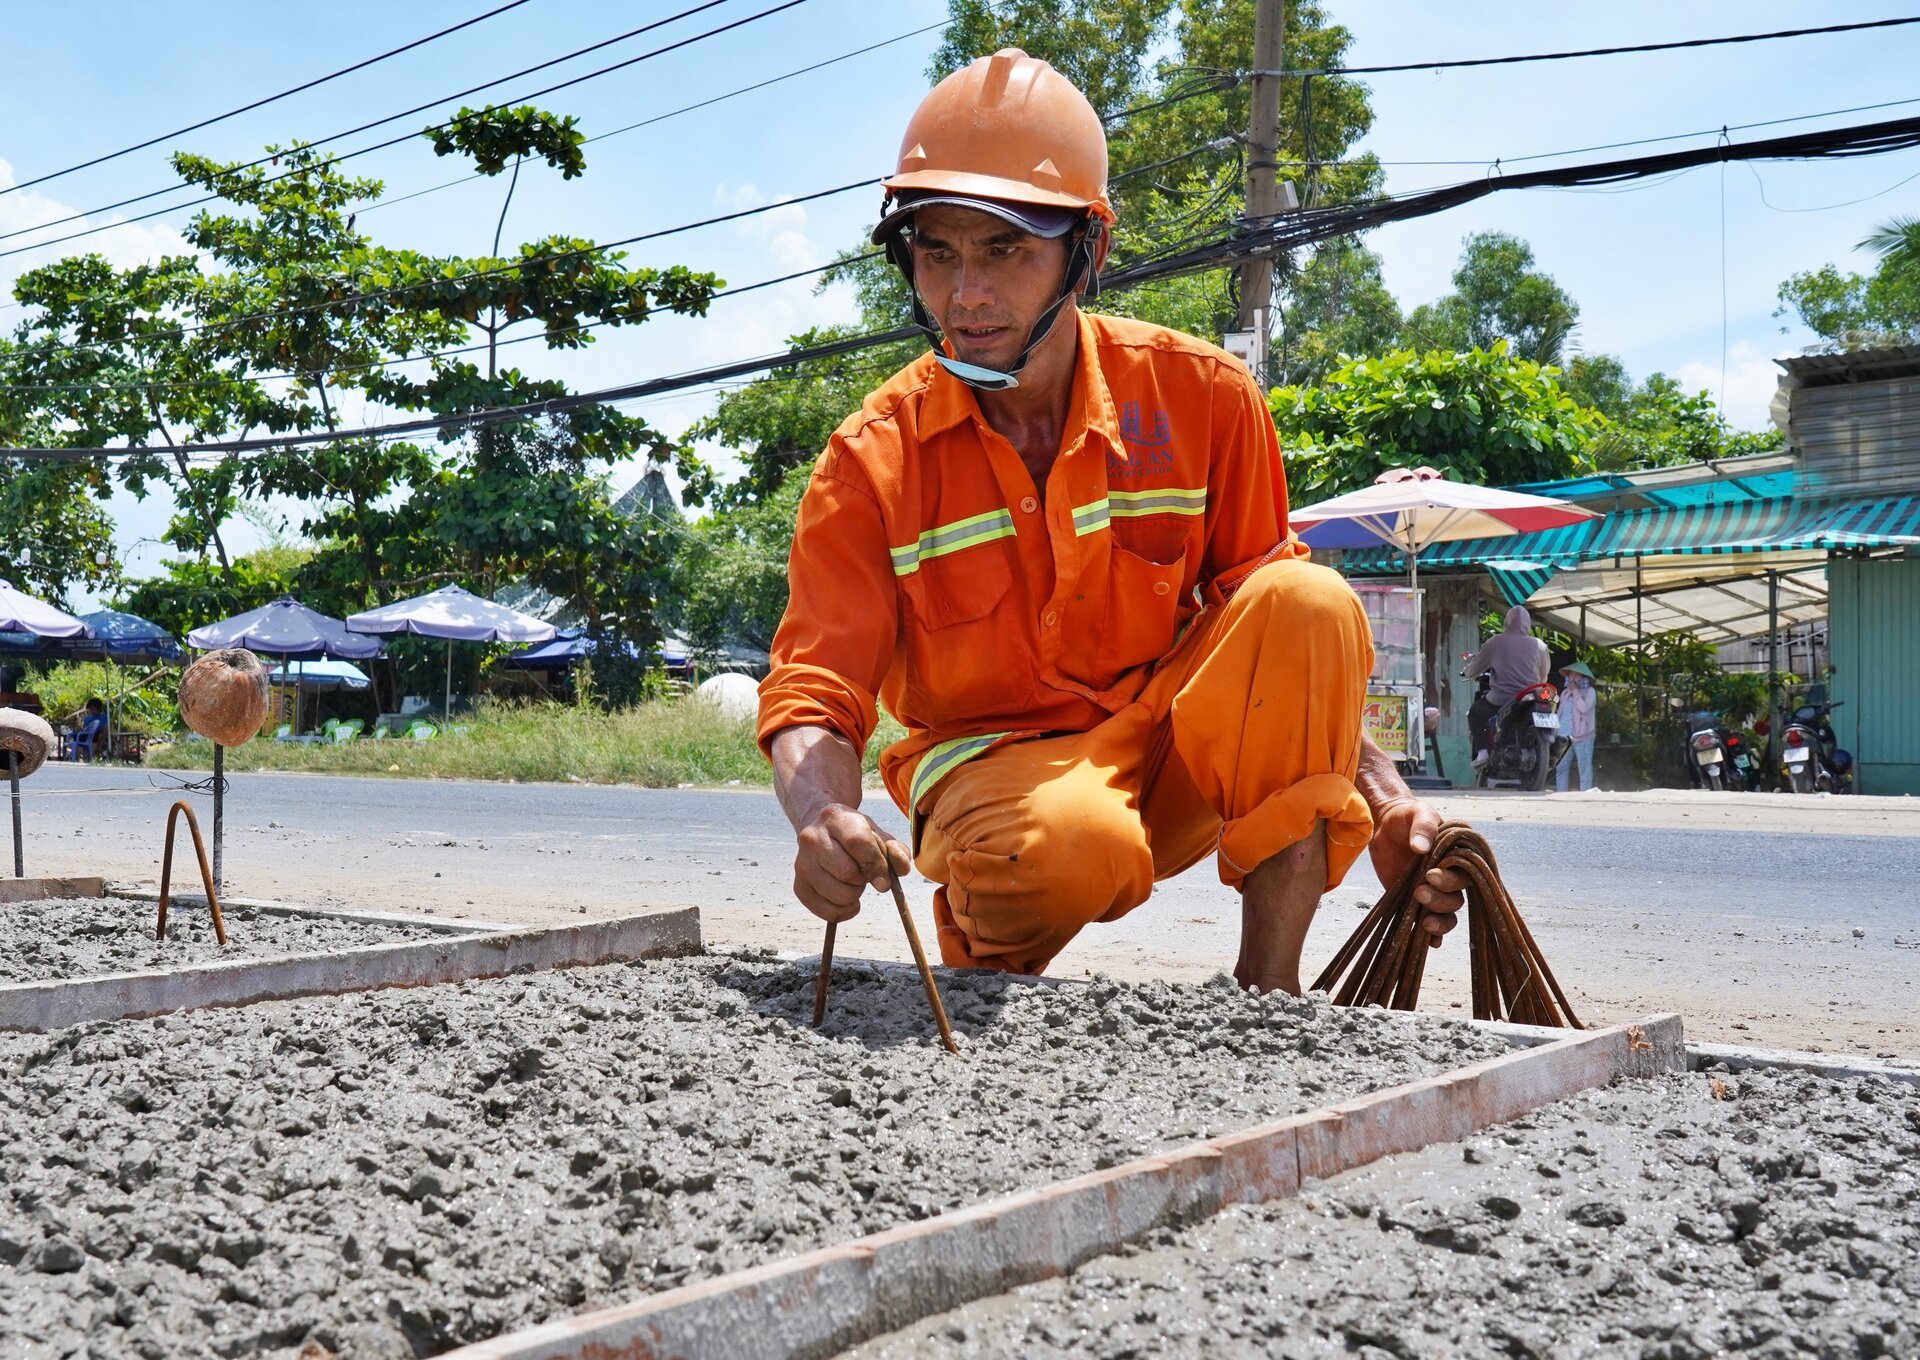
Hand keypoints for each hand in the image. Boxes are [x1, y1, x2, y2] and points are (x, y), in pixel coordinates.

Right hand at [791, 803, 911, 923]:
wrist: (820, 829)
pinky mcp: (799, 886)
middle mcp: (812, 838)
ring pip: (840, 895)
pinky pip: (829, 912)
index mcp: (834, 817)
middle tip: (864, 873)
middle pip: (848, 873)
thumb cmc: (854, 834)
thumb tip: (901, 869)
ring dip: (855, 894)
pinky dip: (845, 911)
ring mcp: (802, 863)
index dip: (877, 864)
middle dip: (865, 878)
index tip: (886, 878)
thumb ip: (896, 849)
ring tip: (853, 881)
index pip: (858, 843)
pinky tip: (848, 900)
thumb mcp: (877, 833)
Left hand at [1367, 798, 1467, 947]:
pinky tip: (1428, 942)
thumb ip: (1423, 826)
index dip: (1450, 880)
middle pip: (1456, 899)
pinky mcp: (1416, 901)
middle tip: (1419, 892)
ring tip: (1423, 922)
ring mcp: (1433, 891)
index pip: (1463, 876)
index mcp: (1457, 857)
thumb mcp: (1417, 812)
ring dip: (1438, 921)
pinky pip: (1429, 923)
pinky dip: (1432, 936)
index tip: (1429, 874)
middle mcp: (1450, 877)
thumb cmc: (1406, 816)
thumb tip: (1422, 847)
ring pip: (1447, 914)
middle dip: (1440, 900)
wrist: (1384, 824)